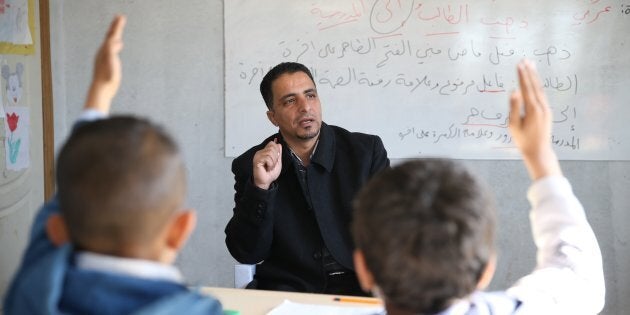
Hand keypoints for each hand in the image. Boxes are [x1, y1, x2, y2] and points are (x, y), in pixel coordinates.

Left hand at [84, 15, 125, 113]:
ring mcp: (104, 57)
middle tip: (120, 17)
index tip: (121, 16)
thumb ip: (112, 50)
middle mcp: (103, 52)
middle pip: (110, 36)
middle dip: (115, 26)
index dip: (117, 26)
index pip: (112, 35)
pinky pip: (111, 48)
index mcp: (105, 50)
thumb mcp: (111, 63)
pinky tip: (119, 45)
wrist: (101, 90)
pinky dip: (116, 43)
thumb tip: (116, 40)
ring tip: (118, 28)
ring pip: (110, 42)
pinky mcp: (107, 63)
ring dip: (115, 34)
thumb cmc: (107, 78)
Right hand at [252, 139, 282, 189]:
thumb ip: (278, 153)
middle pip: (272, 146)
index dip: (277, 151)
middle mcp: (260, 152)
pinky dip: (270, 164)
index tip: (275, 159)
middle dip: (275, 157)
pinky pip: (267, 158)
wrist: (266, 182)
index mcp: (265, 152)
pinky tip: (267, 168)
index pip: (272, 143)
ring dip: (273, 162)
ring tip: (269, 167)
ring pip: (270, 152)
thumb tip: (278, 144)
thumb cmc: (270, 174)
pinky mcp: (257, 160)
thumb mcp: (277, 162)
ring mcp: (258, 156)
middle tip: (272, 164)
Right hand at [509, 60, 561, 179]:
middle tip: (526, 60)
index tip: (519, 64)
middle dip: (530, 72)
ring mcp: (546, 108)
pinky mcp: (547, 111)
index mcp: (532, 109)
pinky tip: (535, 81)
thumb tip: (514, 91)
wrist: (539, 151)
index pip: (526, 88)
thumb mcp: (513, 125)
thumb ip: (514, 107)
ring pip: (540, 88)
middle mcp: (541, 106)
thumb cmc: (523, 140)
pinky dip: (538, 85)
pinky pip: (542, 94)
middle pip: (535, 85)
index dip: (522, 75)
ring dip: (535, 76)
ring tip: (531, 65)